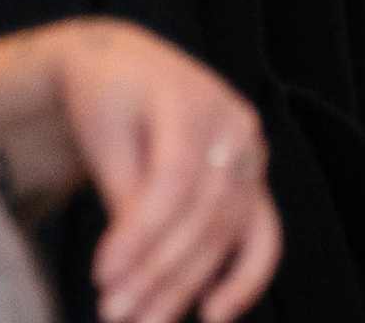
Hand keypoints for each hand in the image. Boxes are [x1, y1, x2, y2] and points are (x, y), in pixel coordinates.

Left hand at [0, 22, 280, 322]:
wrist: (127, 68)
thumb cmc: (109, 100)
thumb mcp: (104, 135)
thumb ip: (124, 193)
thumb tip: (131, 266)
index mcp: (192, 99)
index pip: (174, 179)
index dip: (141, 234)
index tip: (101, 276)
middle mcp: (234, 124)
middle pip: (203, 211)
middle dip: (158, 270)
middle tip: (112, 312)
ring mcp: (250, 152)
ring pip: (226, 230)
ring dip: (187, 284)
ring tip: (143, 322)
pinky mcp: (251, 180)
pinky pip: (263, 232)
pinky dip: (248, 275)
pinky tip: (216, 312)